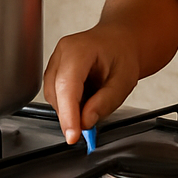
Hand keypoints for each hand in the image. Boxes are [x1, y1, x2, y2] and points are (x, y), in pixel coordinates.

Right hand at [42, 25, 141, 142]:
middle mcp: (62, 53)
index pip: (67, 85)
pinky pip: (55, 94)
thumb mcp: (125, 80)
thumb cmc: (123, 54)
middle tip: (91, 127)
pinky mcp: (53, 71)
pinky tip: (86, 98)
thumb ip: (106, 102)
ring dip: (70, 109)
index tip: (73, 136)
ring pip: (53, 96)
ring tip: (95, 101)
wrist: (120, 41)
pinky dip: (70, 104)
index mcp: (79, 49)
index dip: (68, 113)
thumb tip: (86, 121)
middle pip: (56, 92)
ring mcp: (55, 61)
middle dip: (70, 115)